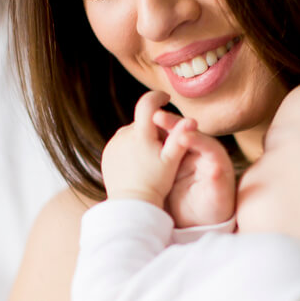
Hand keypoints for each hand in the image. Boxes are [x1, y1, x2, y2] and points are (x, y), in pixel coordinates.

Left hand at [102, 91, 197, 206]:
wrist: (132, 204)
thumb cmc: (155, 183)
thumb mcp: (172, 161)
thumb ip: (180, 138)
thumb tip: (192, 121)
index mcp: (140, 133)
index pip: (147, 103)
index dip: (157, 97)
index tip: (165, 98)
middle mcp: (123, 135)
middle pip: (142, 121)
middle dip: (154, 127)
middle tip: (165, 145)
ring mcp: (113, 144)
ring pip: (132, 133)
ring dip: (142, 138)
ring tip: (151, 157)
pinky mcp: (107, 154)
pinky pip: (122, 144)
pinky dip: (131, 148)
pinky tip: (139, 163)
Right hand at [153, 109, 235, 227]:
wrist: (199, 218)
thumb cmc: (212, 209)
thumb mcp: (216, 199)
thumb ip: (217, 183)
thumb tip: (216, 170)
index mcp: (215, 157)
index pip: (205, 142)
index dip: (193, 137)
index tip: (181, 136)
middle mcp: (200, 150)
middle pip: (186, 132)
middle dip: (172, 124)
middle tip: (157, 116)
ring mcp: (184, 153)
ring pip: (171, 135)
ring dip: (158, 129)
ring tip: (143, 122)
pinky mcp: (170, 158)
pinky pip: (160, 145)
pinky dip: (150, 140)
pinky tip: (136, 136)